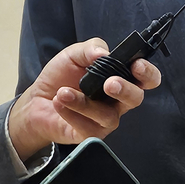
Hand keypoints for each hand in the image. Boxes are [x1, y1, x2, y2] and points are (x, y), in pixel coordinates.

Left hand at [8, 39, 161, 157]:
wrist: (37, 100)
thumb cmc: (61, 77)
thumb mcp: (74, 54)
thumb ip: (90, 48)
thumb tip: (103, 53)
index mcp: (120, 77)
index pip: (146, 78)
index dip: (147, 73)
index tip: (136, 66)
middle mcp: (118, 100)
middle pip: (136, 99)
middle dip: (125, 90)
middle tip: (109, 83)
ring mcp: (106, 119)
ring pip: (108, 115)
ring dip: (84, 103)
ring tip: (63, 92)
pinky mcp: (91, 134)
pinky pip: (88, 128)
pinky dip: (71, 113)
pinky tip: (59, 102)